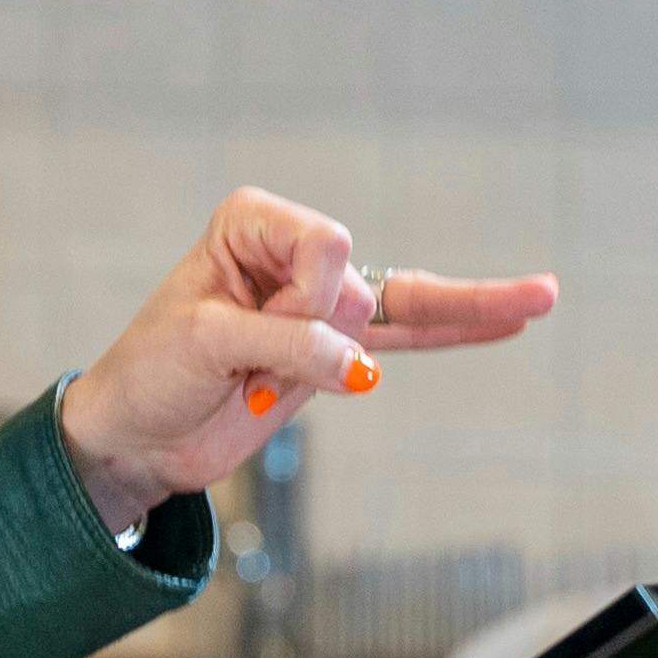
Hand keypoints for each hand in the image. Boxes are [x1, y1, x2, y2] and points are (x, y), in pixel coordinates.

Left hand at [55, 191, 557, 533]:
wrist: (137, 436)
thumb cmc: (151, 372)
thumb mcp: (206, 345)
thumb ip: (288, 344)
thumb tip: (361, 371)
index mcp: (253, 222)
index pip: (327, 245)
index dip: (301, 301)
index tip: (248, 330)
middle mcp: (292, 251)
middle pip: (354, 285)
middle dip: (311, 338)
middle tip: (252, 369)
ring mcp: (321, 302)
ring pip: (397, 309)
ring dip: (336, 366)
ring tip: (416, 338)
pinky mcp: (338, 352)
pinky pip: (414, 335)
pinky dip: (463, 327)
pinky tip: (520, 314)